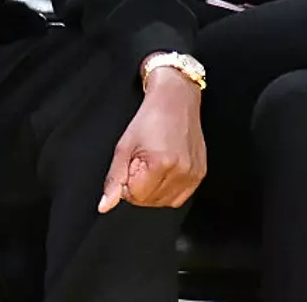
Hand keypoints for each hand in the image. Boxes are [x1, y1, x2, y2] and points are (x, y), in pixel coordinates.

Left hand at [99, 67, 205, 211]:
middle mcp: (181, 172)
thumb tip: (105, 206)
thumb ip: (114, 179)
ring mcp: (194, 175)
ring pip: (166, 202)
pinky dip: (169, 189)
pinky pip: (181, 196)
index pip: (136, 196)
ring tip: (152, 165)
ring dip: (154, 190)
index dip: (127, 183)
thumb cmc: (149, 118)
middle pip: (151, 202)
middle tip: (140, 162)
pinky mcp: (201, 174)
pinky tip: (164, 170)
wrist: (175, 99)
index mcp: (160, 164)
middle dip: (140, 187)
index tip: (130, 164)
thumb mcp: (123, 147)